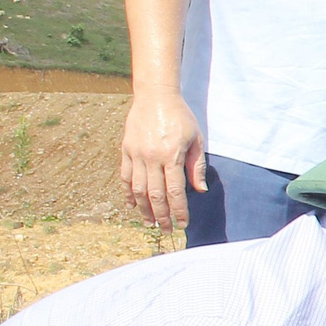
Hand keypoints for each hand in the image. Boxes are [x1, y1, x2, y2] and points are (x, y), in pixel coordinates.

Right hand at [120, 91, 205, 228]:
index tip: (183, 224)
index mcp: (171, 155)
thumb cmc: (180, 117)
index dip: (179, 210)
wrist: (155, 96)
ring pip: (138, 189)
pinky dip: (128, 193)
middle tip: (167, 230)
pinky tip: (132, 205)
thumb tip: (200, 191)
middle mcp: (151, 157)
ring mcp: (136, 154)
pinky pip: (125, 176)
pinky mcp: (125, 150)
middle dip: (162, 215)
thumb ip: (197, 166)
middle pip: (155, 195)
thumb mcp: (196, 139)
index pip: (175, 191)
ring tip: (149, 223)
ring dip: (143, 209)